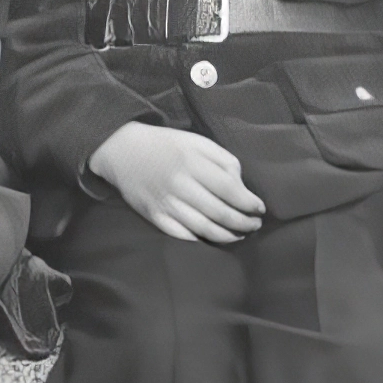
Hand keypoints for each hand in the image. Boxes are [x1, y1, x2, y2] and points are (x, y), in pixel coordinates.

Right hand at [89, 121, 265, 242]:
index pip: (230, 190)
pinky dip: (200, 240)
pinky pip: (181, 234)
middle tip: (254, 225)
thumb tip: (240, 188)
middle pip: (220, 212)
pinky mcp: (153, 215)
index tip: (260, 208)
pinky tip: (212, 238)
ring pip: (203, 228)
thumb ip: (223, 161)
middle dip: (243, 223)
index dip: (249, 203)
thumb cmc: (167, 146)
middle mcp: (179, 185)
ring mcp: (165, 203)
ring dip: (227, 236)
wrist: (122, 150)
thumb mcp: (198, 143)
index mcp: (192, 163)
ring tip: (239, 234)